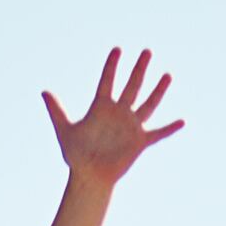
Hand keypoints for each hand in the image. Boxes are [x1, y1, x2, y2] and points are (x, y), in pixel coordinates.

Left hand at [43, 47, 183, 182]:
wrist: (89, 176)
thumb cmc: (76, 155)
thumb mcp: (65, 130)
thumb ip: (56, 111)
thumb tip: (43, 91)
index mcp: (101, 107)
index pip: (107, 81)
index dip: (111, 65)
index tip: (117, 49)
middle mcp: (119, 112)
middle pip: (131, 86)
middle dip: (139, 69)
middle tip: (147, 51)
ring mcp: (130, 126)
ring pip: (147, 104)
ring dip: (157, 90)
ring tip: (167, 74)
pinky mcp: (139, 142)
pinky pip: (157, 134)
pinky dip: (169, 129)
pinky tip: (182, 121)